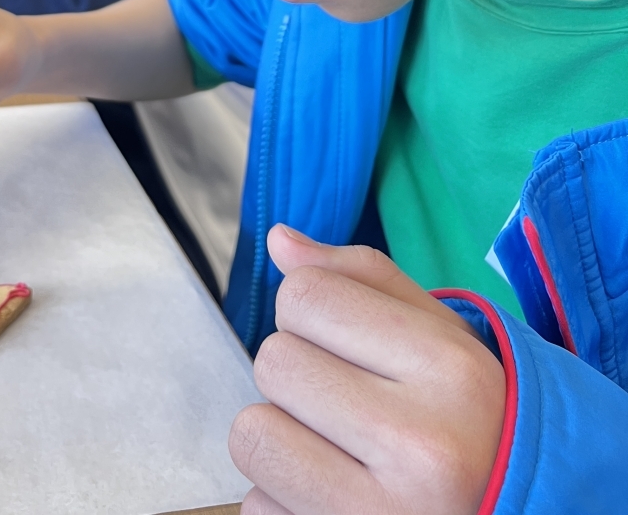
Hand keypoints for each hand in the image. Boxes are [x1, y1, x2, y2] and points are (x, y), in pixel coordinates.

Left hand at [229, 226, 506, 514]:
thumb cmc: (474, 421)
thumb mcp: (446, 338)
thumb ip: (364, 279)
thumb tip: (278, 240)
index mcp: (449, 369)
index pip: (305, 296)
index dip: (311, 311)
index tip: (347, 342)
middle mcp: (421, 443)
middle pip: (274, 361)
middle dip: (299, 376)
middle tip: (348, 404)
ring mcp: (383, 513)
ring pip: (253, 434)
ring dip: (282, 438)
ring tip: (336, 451)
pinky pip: (256, 504)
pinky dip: (282, 498)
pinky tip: (335, 496)